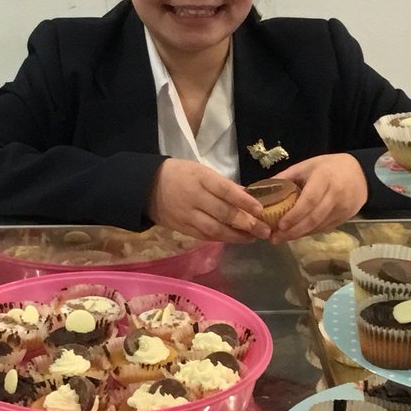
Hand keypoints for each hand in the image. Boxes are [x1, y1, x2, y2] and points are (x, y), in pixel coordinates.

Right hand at [147, 158, 269, 242]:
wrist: (146, 187)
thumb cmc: (179, 174)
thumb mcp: (201, 171)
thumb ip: (223, 185)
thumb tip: (248, 197)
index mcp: (201, 178)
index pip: (227, 191)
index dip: (245, 202)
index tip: (261, 210)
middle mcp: (195, 198)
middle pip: (224, 214)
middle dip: (246, 224)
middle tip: (264, 231)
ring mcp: (188, 216)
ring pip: (215, 229)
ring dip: (236, 236)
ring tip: (252, 239)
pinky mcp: (183, 228)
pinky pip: (205, 236)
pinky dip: (221, 239)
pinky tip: (234, 239)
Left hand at [270, 153, 367, 242]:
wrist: (361, 173)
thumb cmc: (329, 167)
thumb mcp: (307, 165)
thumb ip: (286, 177)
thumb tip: (262, 188)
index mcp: (324, 178)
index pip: (309, 200)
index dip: (294, 215)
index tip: (280, 225)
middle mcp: (336, 194)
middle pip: (314, 217)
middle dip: (294, 231)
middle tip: (276, 238)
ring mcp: (343, 208)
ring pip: (319, 226)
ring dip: (300, 234)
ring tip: (281, 238)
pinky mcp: (346, 217)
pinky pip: (325, 228)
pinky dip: (310, 232)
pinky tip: (297, 234)